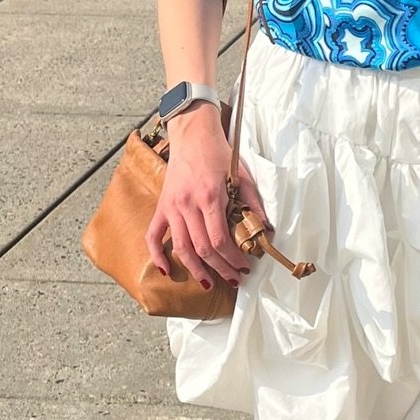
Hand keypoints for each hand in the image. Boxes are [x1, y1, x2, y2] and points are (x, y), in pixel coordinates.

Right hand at [145, 105, 270, 291]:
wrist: (192, 135)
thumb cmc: (218, 154)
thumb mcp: (242, 175)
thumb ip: (253, 203)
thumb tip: (266, 229)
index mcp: (209, 197)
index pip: (219, 240)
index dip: (232, 259)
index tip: (244, 266)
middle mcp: (187, 204)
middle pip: (202, 248)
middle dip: (219, 269)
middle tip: (233, 279)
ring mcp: (172, 207)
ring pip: (180, 247)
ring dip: (195, 270)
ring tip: (208, 283)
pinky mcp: (162, 206)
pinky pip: (153, 236)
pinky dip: (158, 256)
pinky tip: (167, 271)